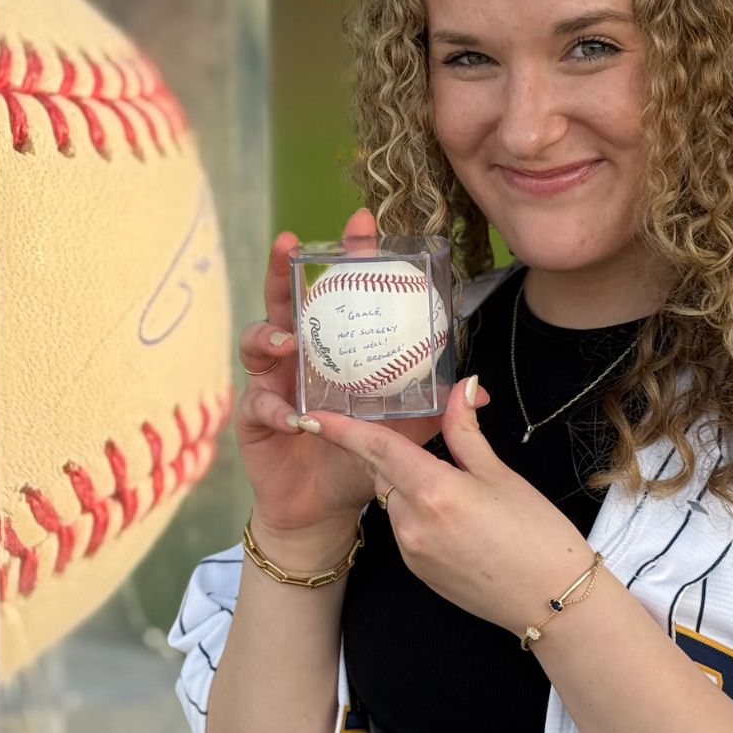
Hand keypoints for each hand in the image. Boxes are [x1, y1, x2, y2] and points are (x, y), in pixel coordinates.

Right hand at [233, 207, 485, 544]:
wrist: (325, 509)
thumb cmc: (360, 457)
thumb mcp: (404, 428)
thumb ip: (433, 405)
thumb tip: (479, 388)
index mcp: (330, 349)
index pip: (337, 293)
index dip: (347, 256)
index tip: (363, 223)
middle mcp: (295, 358)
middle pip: (284, 302)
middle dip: (284, 270)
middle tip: (290, 244)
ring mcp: (270, 384)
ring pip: (257, 343)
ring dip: (269, 335)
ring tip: (287, 340)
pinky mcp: (253, 420)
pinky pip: (258, 405)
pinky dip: (275, 407)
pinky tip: (292, 414)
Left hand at [304, 374, 593, 634]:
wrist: (553, 601)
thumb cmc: (537, 534)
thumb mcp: (501, 474)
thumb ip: (466, 431)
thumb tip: (460, 386)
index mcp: (434, 491)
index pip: (376, 448)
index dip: (342, 428)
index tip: (312, 414)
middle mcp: (413, 523)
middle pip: (384, 474)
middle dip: (398, 459)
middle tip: (436, 455)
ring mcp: (411, 551)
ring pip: (395, 503)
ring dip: (414, 490)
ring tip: (466, 501)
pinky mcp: (417, 571)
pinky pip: (407, 530)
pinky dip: (421, 517)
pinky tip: (461, 526)